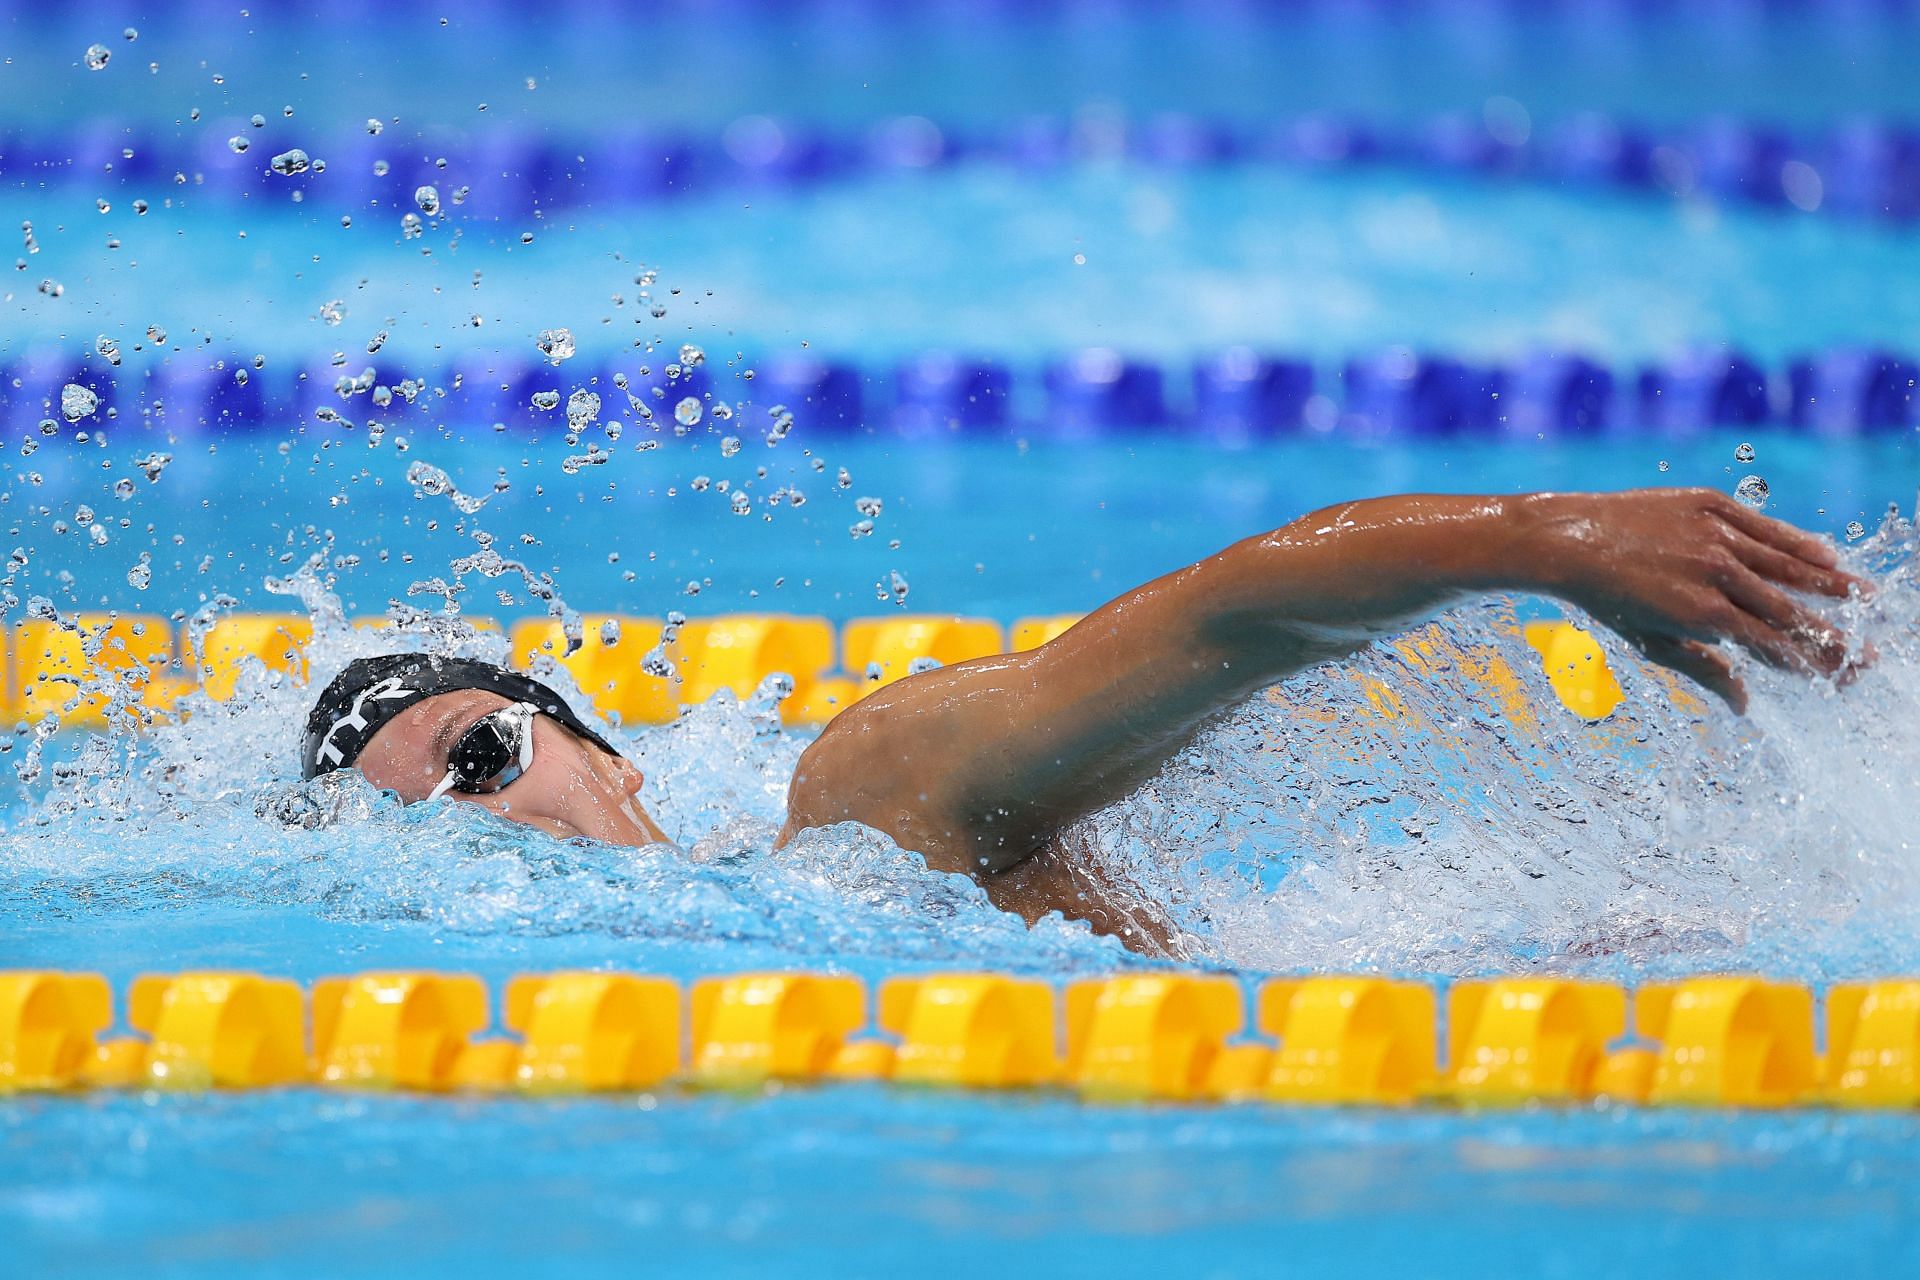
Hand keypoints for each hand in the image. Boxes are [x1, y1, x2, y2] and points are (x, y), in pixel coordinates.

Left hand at [1526, 488, 1867, 711]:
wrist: (1569, 539)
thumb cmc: (1607, 599)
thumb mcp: (1650, 643)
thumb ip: (1703, 669)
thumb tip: (1745, 705)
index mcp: (1704, 616)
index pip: (1775, 646)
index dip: (1813, 664)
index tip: (1843, 677)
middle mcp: (1717, 575)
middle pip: (1792, 611)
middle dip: (1836, 634)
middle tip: (1872, 652)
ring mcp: (1715, 536)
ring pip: (1787, 565)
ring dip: (1831, 585)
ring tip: (1867, 598)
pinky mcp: (1709, 505)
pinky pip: (1765, 527)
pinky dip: (1797, 543)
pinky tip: (1826, 557)